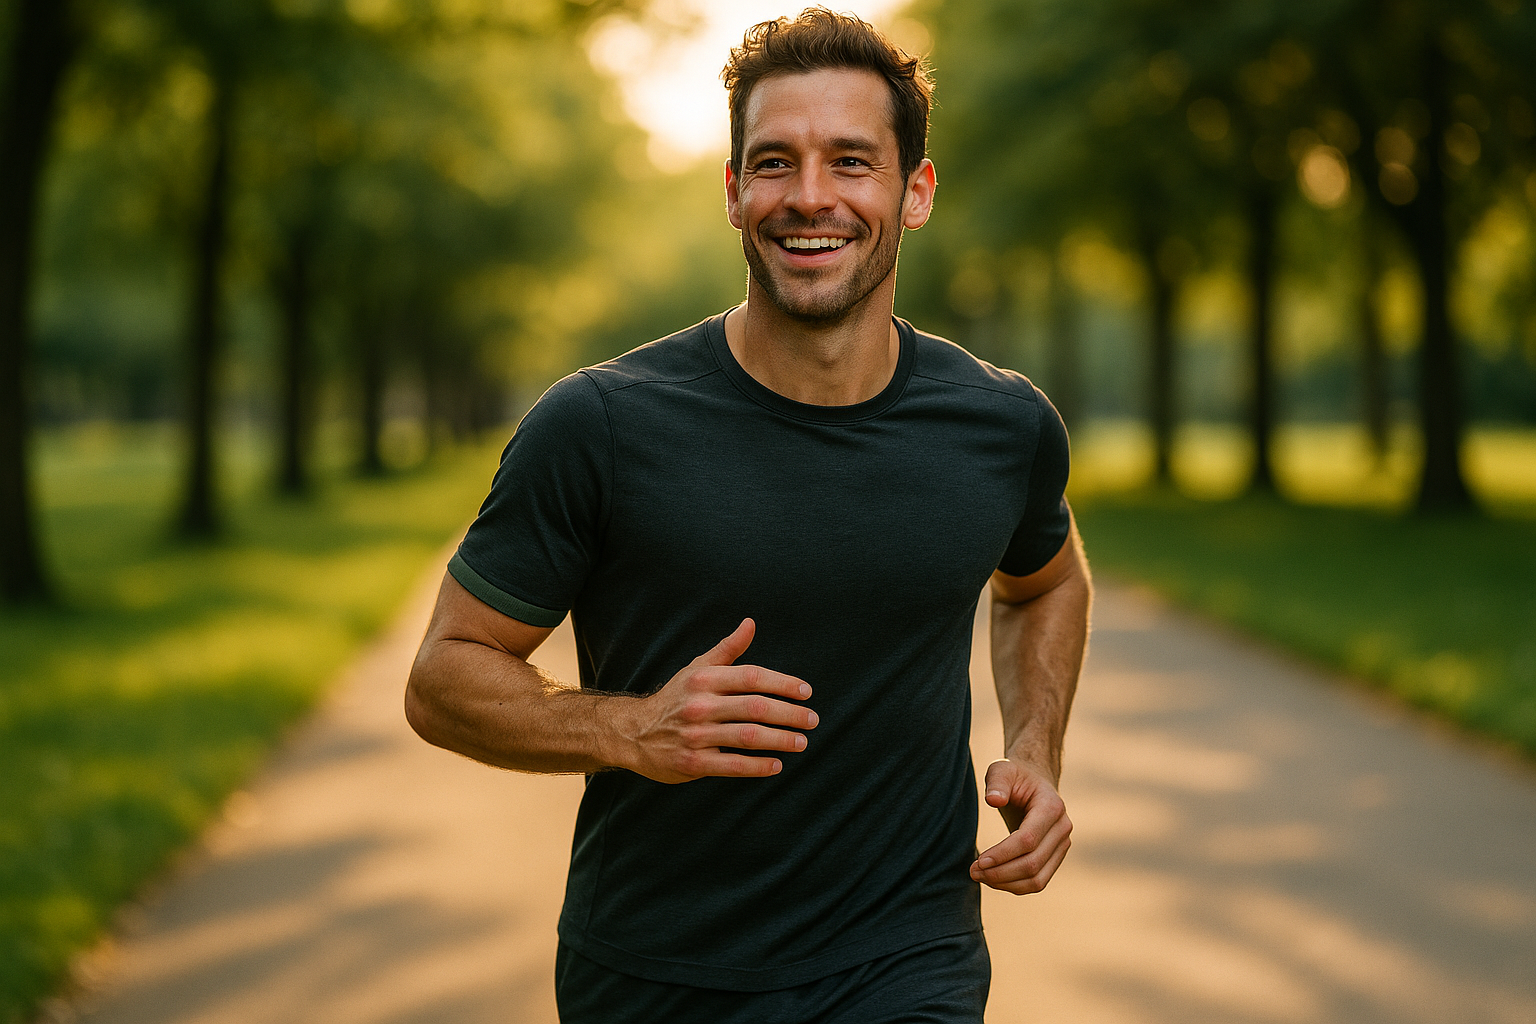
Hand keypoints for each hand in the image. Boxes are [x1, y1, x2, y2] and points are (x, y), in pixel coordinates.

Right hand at [613, 618, 816, 783]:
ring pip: (748, 737)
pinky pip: (732, 765)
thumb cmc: (675, 698)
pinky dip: (757, 766)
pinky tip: (777, 765)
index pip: (752, 677)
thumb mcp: (697, 668)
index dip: (782, 683)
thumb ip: (728, 648)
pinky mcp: (692, 763)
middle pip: (755, 707)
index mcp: (705, 679)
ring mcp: (696, 735)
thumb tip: (750, 623)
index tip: (806, 692)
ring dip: (780, 740)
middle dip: (790, 714)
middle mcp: (701, 705)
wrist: (634, 732)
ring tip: (801, 742)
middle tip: (813, 720)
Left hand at [970, 757, 1071, 893]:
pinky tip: (993, 879)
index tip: (979, 861)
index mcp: (1051, 807)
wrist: (1035, 783)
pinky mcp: (1055, 857)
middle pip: (1033, 863)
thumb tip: (993, 800)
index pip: (1028, 840)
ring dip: (1007, 884)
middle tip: (972, 871)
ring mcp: (1062, 845)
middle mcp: (1062, 828)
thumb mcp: (1002, 769)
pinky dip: (1015, 886)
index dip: (1003, 854)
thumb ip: (997, 782)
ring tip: (980, 877)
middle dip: (1000, 872)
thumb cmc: (1015, 776)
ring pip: (1037, 879)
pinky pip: (1038, 881)